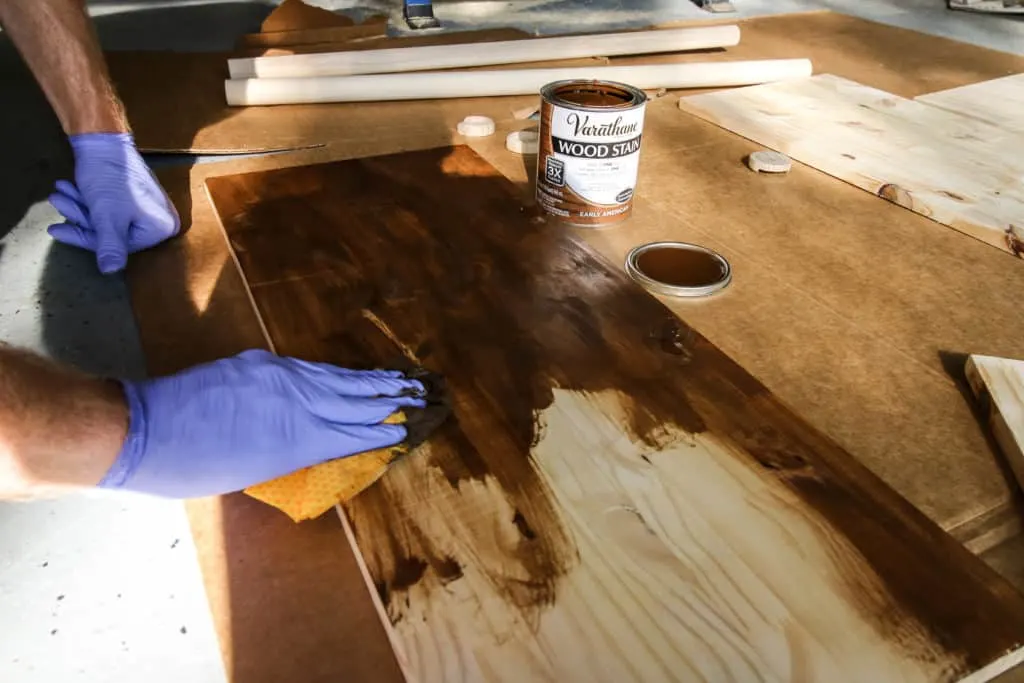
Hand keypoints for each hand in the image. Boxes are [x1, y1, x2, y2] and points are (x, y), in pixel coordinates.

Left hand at [48, 132, 179, 273]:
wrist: (105, 138)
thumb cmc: (110, 177)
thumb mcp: (107, 216)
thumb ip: (109, 246)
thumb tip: (111, 271)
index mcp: (162, 227)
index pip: (120, 245)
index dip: (86, 238)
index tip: (58, 230)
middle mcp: (161, 219)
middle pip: (113, 231)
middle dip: (81, 217)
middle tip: (56, 201)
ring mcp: (149, 207)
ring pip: (108, 217)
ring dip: (80, 206)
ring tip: (59, 193)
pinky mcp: (137, 195)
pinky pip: (111, 206)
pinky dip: (89, 199)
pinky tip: (70, 189)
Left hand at [98, 350, 426, 497]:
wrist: (146, 429)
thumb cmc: (195, 466)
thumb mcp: (254, 470)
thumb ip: (294, 451)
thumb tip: (323, 440)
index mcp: (296, 435)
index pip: (351, 431)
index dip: (383, 429)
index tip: (409, 427)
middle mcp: (295, 400)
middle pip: (352, 399)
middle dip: (389, 399)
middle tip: (422, 394)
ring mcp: (278, 376)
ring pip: (334, 379)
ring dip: (370, 381)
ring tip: (400, 379)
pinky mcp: (260, 363)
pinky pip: (310, 368)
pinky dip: (336, 374)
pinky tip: (350, 375)